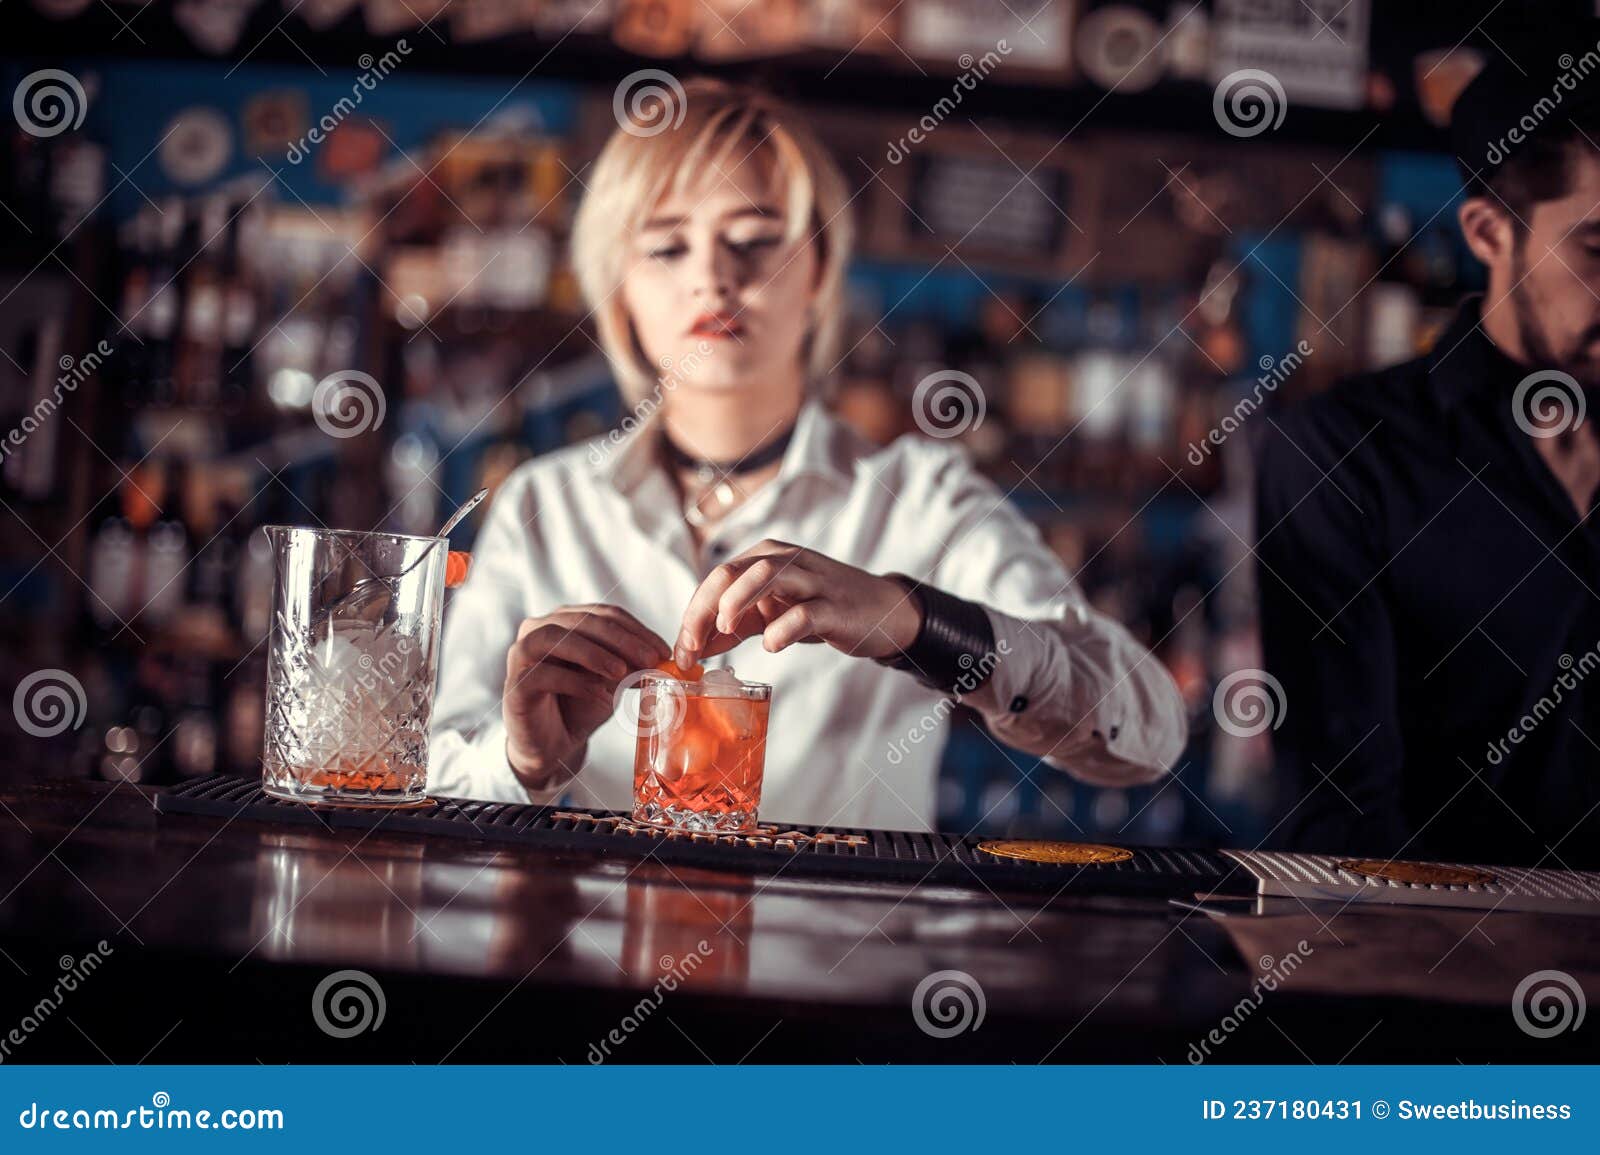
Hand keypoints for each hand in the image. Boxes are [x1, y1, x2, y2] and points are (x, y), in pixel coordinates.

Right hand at [503, 604, 670, 789]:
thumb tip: (662, 659)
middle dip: (620, 640)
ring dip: (594, 653)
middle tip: (650, 659)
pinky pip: (544, 674)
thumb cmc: (580, 706)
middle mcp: (538, 629)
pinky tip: (601, 695)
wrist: (551, 744)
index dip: (636, 630)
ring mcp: (522, 654)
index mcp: (565, 621)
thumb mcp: (612, 681)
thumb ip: (631, 665)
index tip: (663, 651)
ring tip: (623, 672)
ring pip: (556, 639)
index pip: (604, 614)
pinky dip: (576, 682)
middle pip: (582, 621)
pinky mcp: (515, 683)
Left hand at [675, 540, 921, 665]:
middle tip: (691, 646)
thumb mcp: (773, 612)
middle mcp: (785, 560)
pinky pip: (803, 612)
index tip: (681, 651)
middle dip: (703, 610)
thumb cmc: (823, 608)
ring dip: (736, 603)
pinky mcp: (834, 606)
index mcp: (765, 557)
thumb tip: (694, 646)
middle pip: (731, 573)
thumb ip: (735, 625)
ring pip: (764, 575)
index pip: (716, 578)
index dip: (692, 614)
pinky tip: (771, 645)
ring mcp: (811, 580)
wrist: (883, 611)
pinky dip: (782, 629)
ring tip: (724, 630)